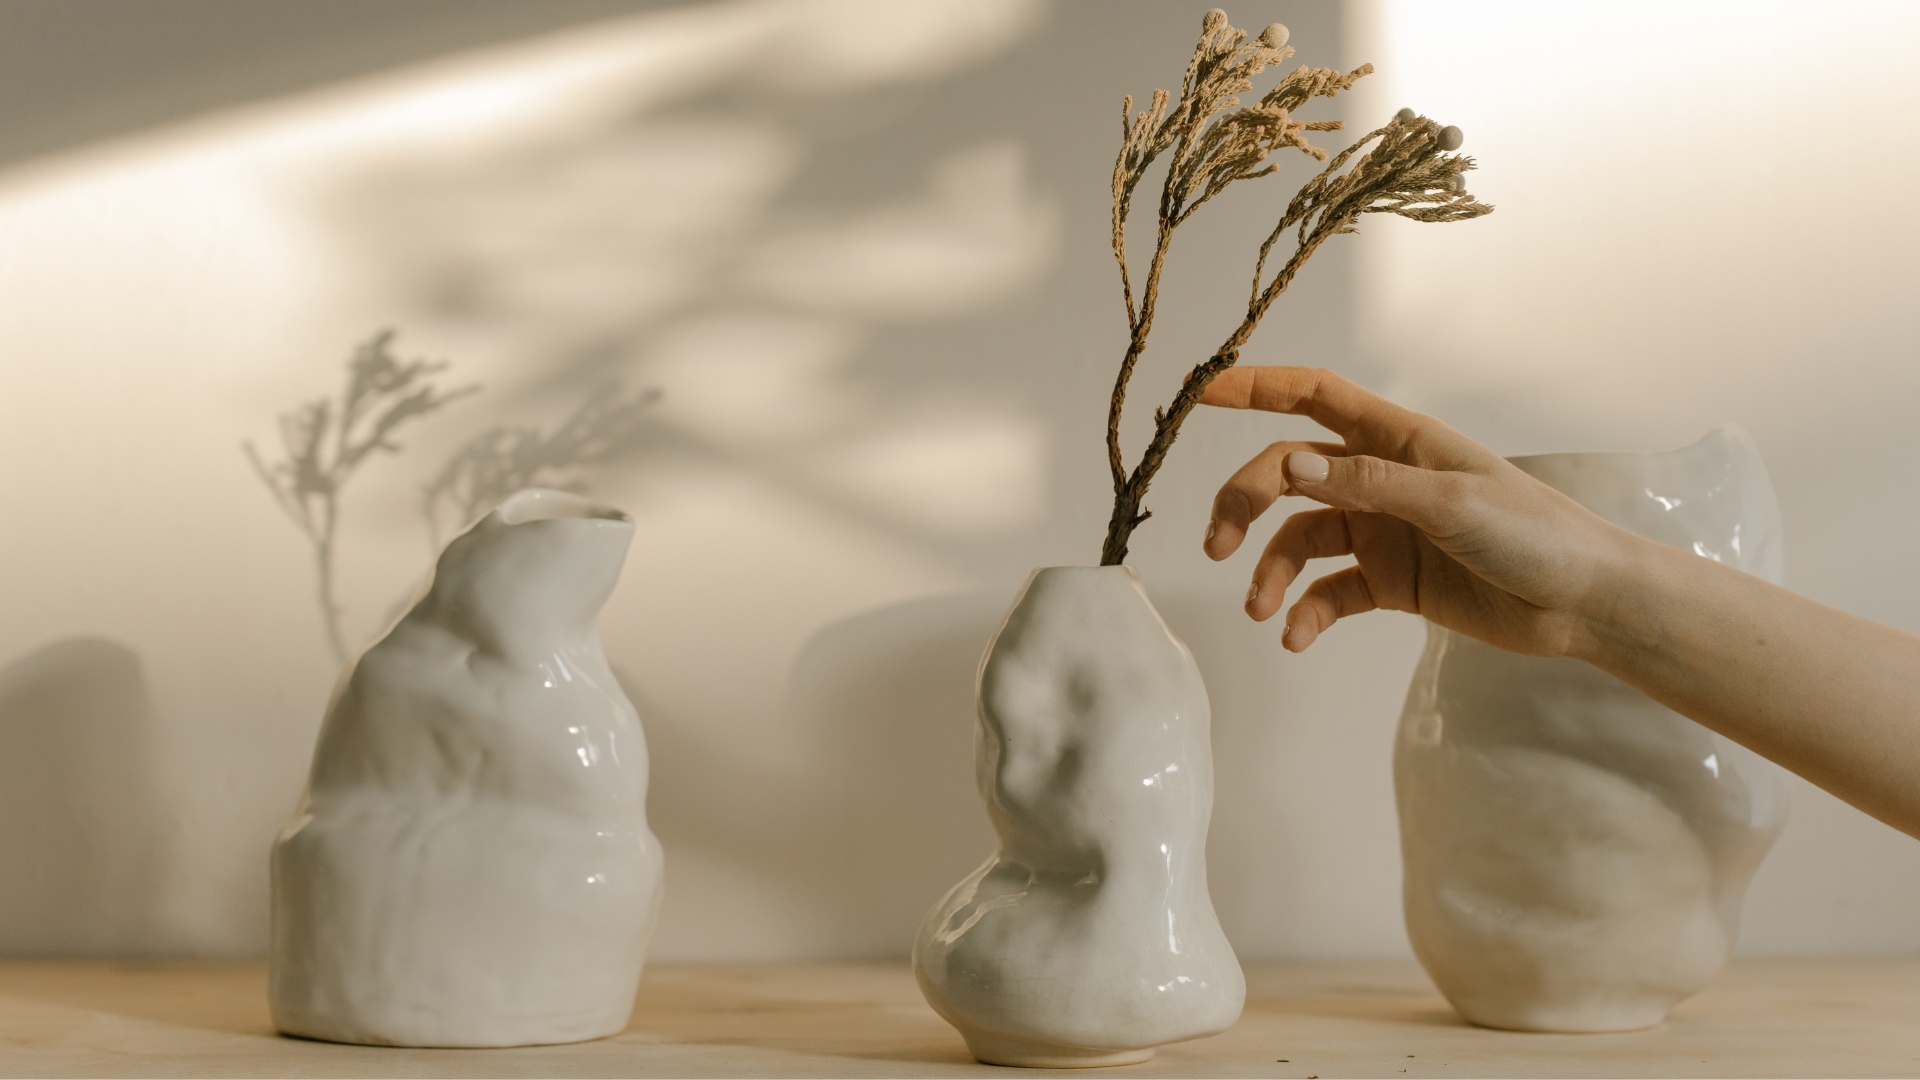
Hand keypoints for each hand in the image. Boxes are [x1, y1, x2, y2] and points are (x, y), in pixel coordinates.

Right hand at [1198, 366, 1639, 657]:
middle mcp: (1381, 480)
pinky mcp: (1390, 582)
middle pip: (1289, 476)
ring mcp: (1383, 532)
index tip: (1201, 393)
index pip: (1314, 397)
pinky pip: (1329, 592)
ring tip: (1259, 609)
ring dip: (1270, 571)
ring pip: (1300, 539)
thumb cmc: (1535, 534)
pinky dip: (1306, 613)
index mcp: (1399, 440)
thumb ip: (1369, 485)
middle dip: (1245, 504)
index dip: (1257, 389)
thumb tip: (1291, 465)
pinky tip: (1296, 636)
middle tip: (1217, 547)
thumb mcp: (1451, 502)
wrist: (1582, 604)